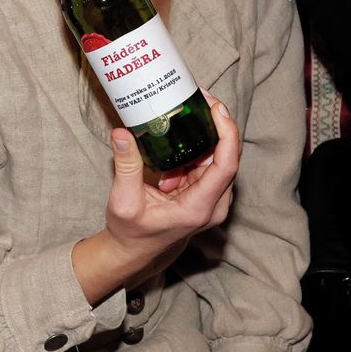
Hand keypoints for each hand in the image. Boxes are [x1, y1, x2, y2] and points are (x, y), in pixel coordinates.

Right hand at [72, 98, 239, 304]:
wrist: (135, 252)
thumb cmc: (131, 232)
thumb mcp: (123, 201)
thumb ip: (125, 167)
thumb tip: (122, 133)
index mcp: (198, 208)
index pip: (226, 166)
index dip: (227, 134)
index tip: (218, 109)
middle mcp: (213, 205)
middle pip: (228, 157)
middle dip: (218, 125)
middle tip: (201, 99)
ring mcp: (213, 200)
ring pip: (219, 158)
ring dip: (205, 136)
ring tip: (188, 112)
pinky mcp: (206, 194)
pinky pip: (209, 164)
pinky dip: (196, 149)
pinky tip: (178, 141)